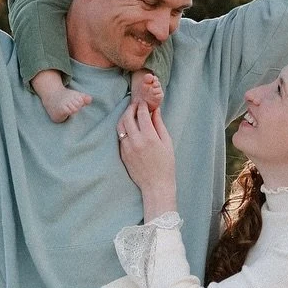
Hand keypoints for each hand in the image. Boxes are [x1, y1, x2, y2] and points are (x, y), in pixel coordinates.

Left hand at [117, 101, 177, 216]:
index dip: (142, 105)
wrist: (156, 185)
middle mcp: (136, 141)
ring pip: (120, 126)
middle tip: (135, 105)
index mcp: (149, 137)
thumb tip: (155, 110)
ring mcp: (127, 148)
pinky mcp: (122, 154)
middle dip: (131, 108)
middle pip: (128, 117)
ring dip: (124, 117)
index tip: (144, 102)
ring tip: (130, 114)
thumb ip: (159, 125)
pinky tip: (129, 127)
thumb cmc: (166, 165)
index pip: (142, 114)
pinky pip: (120, 137)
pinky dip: (124, 129)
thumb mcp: (167, 143)